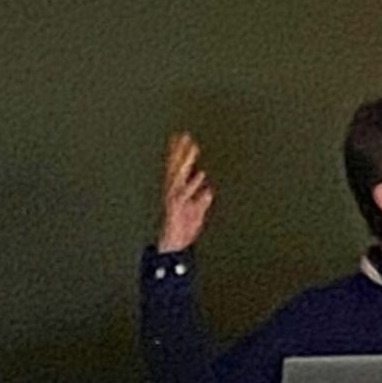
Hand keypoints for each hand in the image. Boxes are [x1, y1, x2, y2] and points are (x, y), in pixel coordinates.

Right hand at [157, 132, 213, 252]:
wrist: (173, 246)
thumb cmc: (182, 230)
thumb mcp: (196, 213)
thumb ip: (201, 201)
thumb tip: (208, 191)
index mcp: (177, 192)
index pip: (177, 168)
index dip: (180, 153)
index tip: (184, 138)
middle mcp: (173, 192)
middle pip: (175, 167)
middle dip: (180, 152)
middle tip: (184, 136)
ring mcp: (173, 200)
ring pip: (178, 176)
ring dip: (185, 162)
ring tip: (191, 149)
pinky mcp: (176, 209)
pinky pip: (185, 194)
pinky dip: (192, 184)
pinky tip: (200, 174)